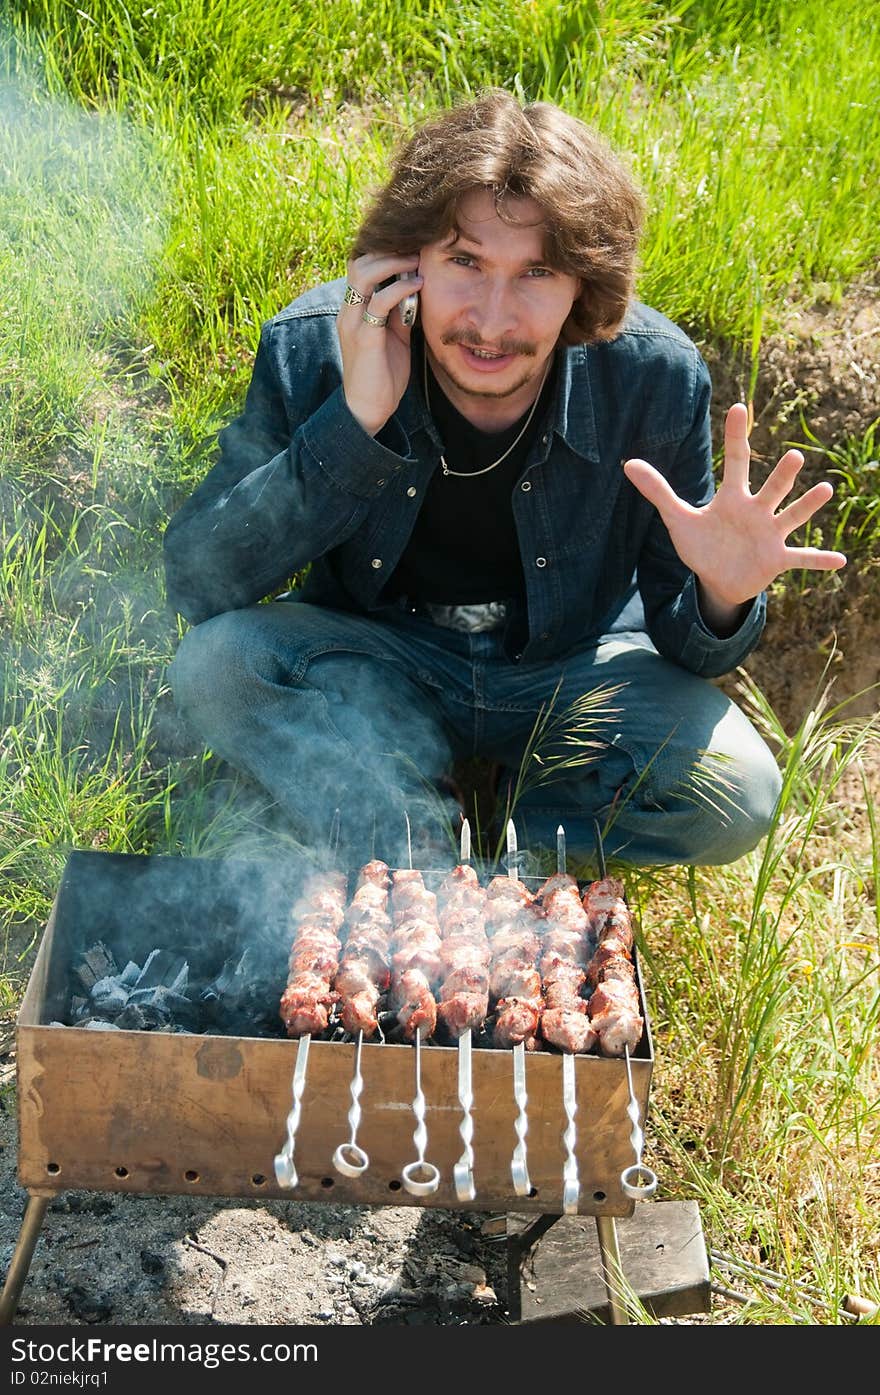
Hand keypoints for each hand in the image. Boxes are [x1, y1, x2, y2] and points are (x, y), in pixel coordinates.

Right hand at [337, 252, 422, 435]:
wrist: (368, 409)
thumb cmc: (383, 374)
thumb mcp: (394, 337)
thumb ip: (400, 313)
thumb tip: (416, 289)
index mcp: (353, 310)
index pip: (360, 266)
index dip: (383, 253)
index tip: (410, 249)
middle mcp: (348, 311)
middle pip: (357, 262)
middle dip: (388, 250)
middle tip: (415, 251)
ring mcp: (353, 323)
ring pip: (363, 274)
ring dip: (392, 262)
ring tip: (416, 261)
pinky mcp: (364, 337)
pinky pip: (379, 302)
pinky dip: (400, 288)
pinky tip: (418, 285)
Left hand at [623, 403, 846, 608]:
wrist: (717, 579)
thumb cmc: (702, 544)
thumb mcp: (677, 519)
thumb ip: (658, 491)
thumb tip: (628, 464)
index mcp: (733, 498)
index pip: (736, 460)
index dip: (734, 435)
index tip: (737, 407)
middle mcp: (756, 510)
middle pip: (771, 487)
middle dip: (782, 474)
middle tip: (794, 456)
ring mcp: (770, 533)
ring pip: (791, 515)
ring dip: (808, 505)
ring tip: (825, 490)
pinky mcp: (777, 559)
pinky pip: (802, 558)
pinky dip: (819, 560)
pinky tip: (840, 561)